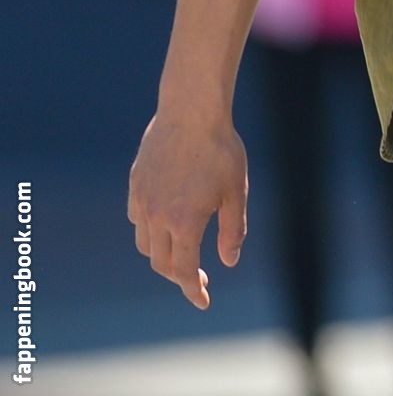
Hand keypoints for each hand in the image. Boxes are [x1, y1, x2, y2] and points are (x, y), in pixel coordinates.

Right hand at [128, 109, 248, 308]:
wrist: (192, 112)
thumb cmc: (222, 151)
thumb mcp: (237, 191)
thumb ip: (233, 230)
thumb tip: (228, 262)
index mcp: (184, 222)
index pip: (183, 270)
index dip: (193, 290)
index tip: (204, 301)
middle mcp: (157, 216)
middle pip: (161, 262)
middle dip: (180, 275)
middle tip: (199, 277)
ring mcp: (142, 201)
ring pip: (145, 243)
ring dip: (162, 254)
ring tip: (183, 251)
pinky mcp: (135, 185)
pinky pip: (137, 219)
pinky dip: (150, 230)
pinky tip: (166, 223)